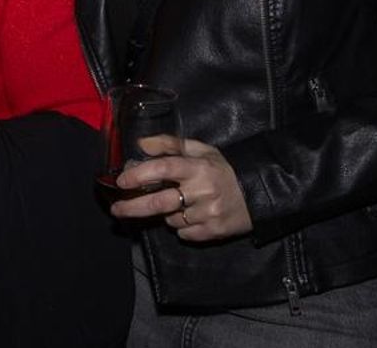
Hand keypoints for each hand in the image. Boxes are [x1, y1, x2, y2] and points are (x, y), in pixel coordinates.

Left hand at [110, 138, 252, 241]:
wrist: (259, 193)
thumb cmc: (223, 169)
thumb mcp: (201, 150)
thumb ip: (169, 144)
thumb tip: (142, 144)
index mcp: (197, 167)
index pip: (163, 169)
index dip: (139, 175)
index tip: (121, 181)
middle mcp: (202, 191)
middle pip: (159, 203)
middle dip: (133, 207)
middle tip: (117, 209)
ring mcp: (208, 214)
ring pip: (170, 219)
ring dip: (166, 214)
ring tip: (178, 204)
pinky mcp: (214, 232)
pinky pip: (184, 233)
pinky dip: (181, 227)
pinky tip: (192, 216)